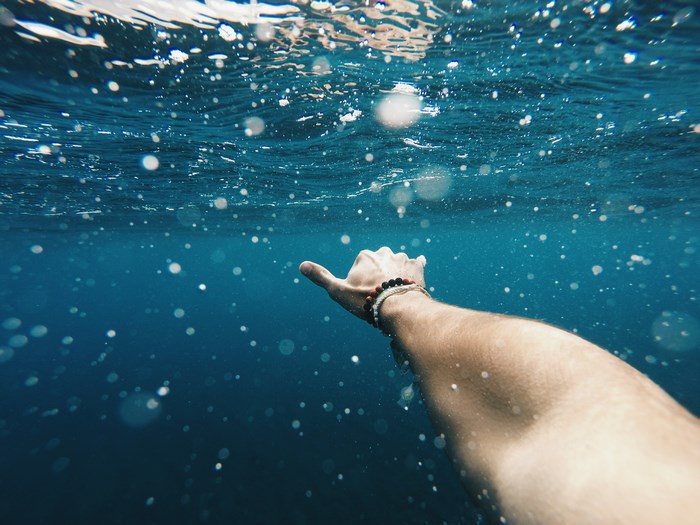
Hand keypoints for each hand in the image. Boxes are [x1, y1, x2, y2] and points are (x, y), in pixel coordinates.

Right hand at [299, 247, 426, 318]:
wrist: (399, 308)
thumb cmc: (366, 300)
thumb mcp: (338, 291)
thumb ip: (321, 277)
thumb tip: (301, 265)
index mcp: (365, 255)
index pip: (360, 267)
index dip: (361, 282)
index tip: (363, 295)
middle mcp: (384, 252)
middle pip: (379, 264)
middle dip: (379, 277)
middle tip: (379, 296)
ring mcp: (402, 258)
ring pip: (397, 264)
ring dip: (396, 275)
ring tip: (396, 295)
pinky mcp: (418, 266)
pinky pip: (417, 264)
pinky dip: (416, 269)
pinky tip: (414, 277)